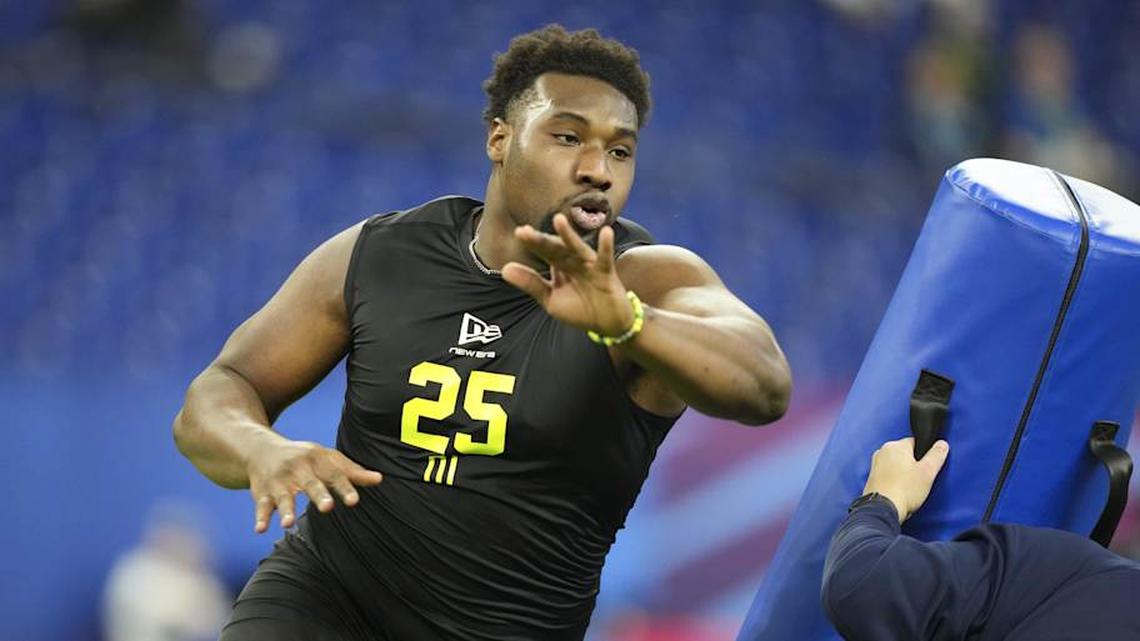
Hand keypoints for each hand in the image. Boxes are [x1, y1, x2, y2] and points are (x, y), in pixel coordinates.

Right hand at [246, 439, 382, 532]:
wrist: (262, 449)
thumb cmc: (304, 458)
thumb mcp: (327, 459)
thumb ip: (352, 471)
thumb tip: (380, 479)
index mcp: (317, 460)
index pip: (334, 475)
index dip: (345, 488)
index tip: (353, 501)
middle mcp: (298, 470)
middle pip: (310, 484)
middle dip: (318, 495)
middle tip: (327, 508)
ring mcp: (279, 481)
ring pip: (283, 497)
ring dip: (286, 510)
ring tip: (288, 524)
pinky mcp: (263, 493)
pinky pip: (261, 506)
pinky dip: (260, 517)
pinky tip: (260, 529)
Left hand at [501, 214, 634, 336]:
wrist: (607, 324)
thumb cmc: (580, 309)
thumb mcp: (550, 299)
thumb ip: (530, 283)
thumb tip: (504, 269)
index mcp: (559, 265)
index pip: (544, 252)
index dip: (533, 243)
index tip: (519, 232)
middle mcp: (573, 261)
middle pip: (556, 248)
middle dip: (541, 240)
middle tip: (525, 232)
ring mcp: (590, 265)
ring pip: (577, 248)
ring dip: (568, 236)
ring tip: (558, 220)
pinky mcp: (606, 273)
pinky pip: (606, 258)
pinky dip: (606, 246)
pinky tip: (606, 232)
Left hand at [861, 437, 948, 522]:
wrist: (883, 509)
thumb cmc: (904, 491)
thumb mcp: (928, 471)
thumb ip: (937, 455)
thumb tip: (942, 444)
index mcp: (895, 446)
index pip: (915, 442)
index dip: (925, 455)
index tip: (927, 468)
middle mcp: (882, 452)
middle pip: (905, 455)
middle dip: (913, 465)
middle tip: (919, 480)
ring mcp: (875, 465)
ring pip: (896, 466)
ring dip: (904, 474)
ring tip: (909, 488)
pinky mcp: (872, 478)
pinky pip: (889, 476)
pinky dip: (895, 482)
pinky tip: (899, 491)